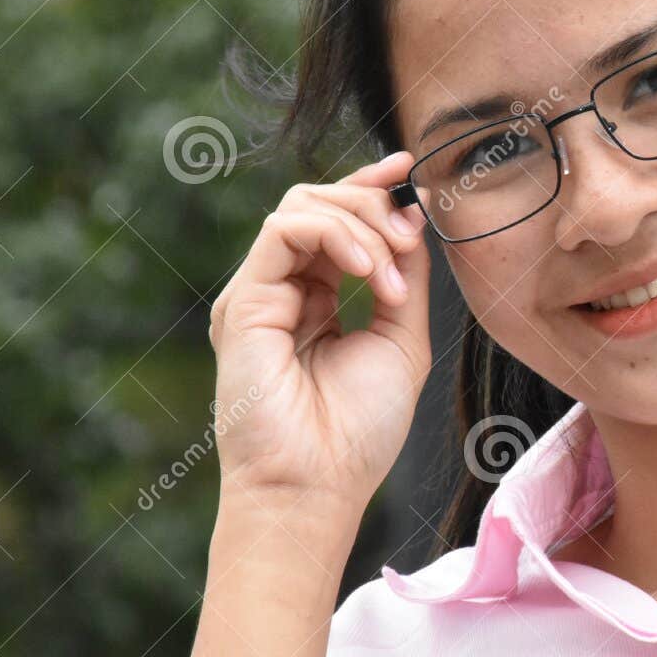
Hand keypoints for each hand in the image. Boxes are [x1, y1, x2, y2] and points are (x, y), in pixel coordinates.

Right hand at [207, 152, 430, 553]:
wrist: (317, 484)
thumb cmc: (357, 431)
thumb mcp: (400, 340)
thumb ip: (405, 278)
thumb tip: (413, 219)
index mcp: (315, 299)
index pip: (336, 219)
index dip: (372, 186)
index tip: (413, 172)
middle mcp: (281, 290)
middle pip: (320, 200)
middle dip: (375, 204)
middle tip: (410, 239)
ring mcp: (259, 292)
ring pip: (304, 205)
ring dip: (362, 225)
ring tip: (390, 276)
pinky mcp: (244, 300)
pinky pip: (286, 229)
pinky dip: (336, 235)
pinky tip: (366, 272)